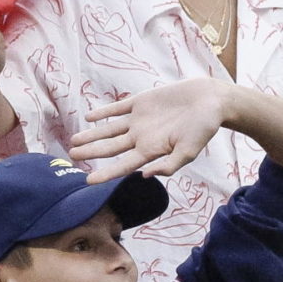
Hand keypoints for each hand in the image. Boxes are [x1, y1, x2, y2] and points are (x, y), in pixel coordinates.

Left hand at [66, 76, 232, 180]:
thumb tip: (147, 176)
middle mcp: (141, 137)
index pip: (123, 165)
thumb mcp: (190, 151)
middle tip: (71, 156)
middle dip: (91, 152)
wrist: (211, 100)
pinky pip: (118, 108)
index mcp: (151, 151)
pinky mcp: (141, 102)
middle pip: (110, 148)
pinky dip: (104, 112)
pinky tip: (90, 117)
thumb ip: (170, 165)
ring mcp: (139, 120)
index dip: (105, 173)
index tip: (87, 181)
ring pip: (109, 129)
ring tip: (74, 141)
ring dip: (92, 134)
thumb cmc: (204, 128)